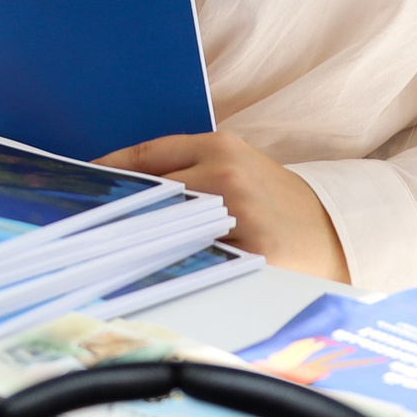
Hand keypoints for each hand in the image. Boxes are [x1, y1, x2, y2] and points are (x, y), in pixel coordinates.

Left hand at [96, 131, 349, 282]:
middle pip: (150, 191)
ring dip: (136, 236)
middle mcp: (225, 175)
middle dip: (117, 206)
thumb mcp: (237, 166)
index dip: (108, 169)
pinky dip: (170, 262)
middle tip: (83, 221)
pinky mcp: (250, 253)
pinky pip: (195, 257)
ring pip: (166, 225)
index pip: (146, 154)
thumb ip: (187, 168)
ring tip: (105, 247)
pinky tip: (148, 270)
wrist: (337, 231)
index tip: (79, 181)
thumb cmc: (275, 200)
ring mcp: (237, 215)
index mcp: (220, 147)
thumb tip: (123, 185)